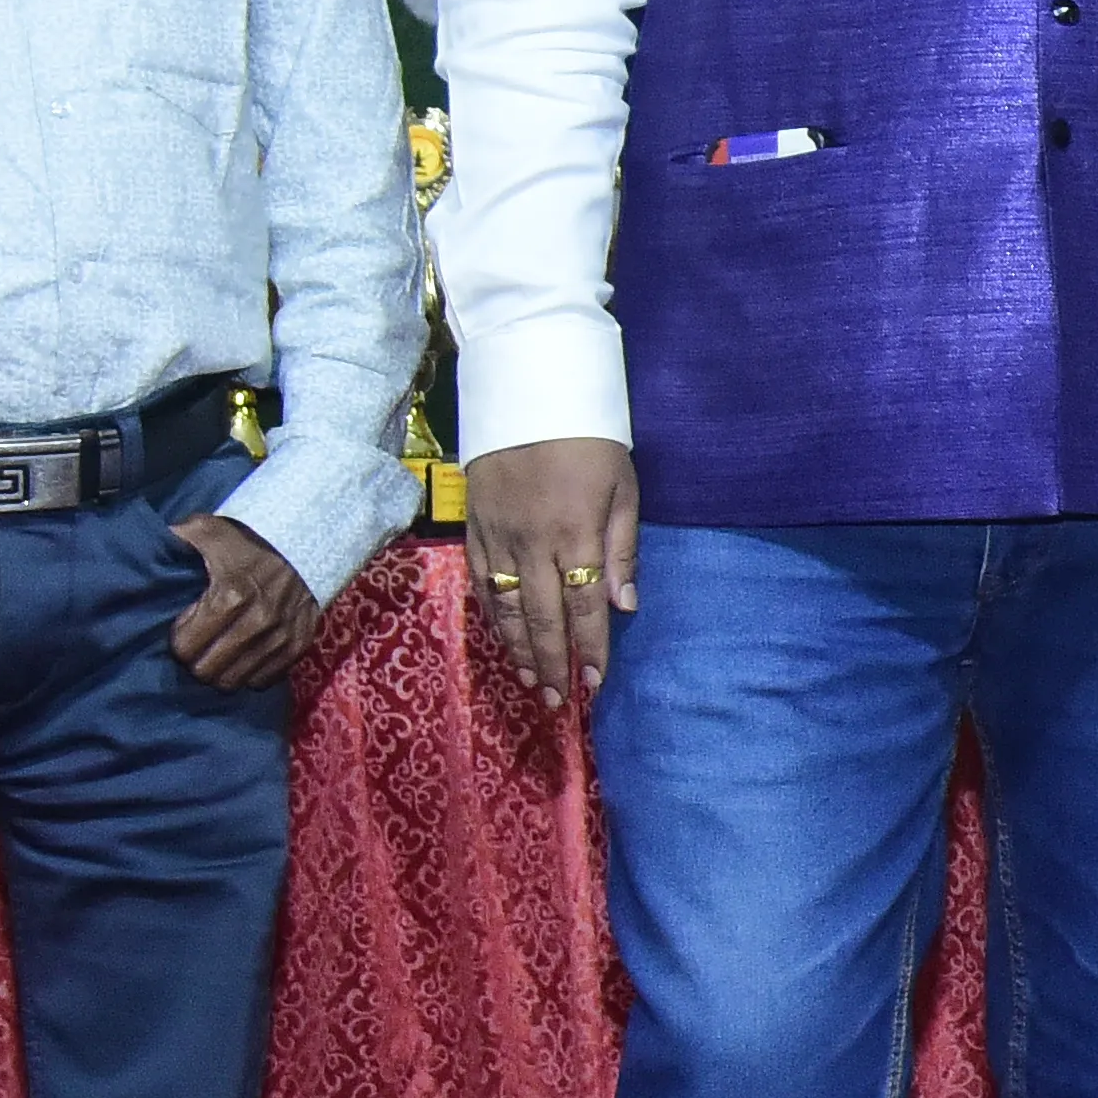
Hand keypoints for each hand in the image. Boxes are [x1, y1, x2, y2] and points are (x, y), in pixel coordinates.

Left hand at [164, 512, 322, 691]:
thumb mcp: (209, 530)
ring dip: (221, 670)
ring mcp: (280, 637)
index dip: (178, 639)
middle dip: (196, 660)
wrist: (306, 541)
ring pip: (234, 681)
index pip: (185, 648)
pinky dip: (250, 673)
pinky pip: (264, 680)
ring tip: (218, 652)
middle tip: (197, 644)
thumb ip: (175, 540)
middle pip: (207, 671)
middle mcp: (258, 622)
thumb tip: (143, 550)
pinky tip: (244, 655)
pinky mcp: (298, 646)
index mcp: (230, 597)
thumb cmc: (248, 540)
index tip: (183, 626)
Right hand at [464, 432, 641, 707]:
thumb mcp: (623, 489)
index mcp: (574, 533)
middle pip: (541, 616)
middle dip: (552, 663)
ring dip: (519, 649)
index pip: (583, 605)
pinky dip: (493, 616)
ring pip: (506, 607)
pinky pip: (482, 583)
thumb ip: (622, 550)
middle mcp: (532, 542)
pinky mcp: (474, 528)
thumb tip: (623, 606)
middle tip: (559, 702)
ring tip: (531, 682)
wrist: (529, 396)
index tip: (595, 682)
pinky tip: (503, 639)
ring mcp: (497, 537)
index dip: (590, 648)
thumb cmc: (590, 442)